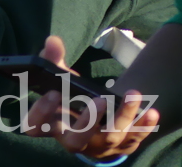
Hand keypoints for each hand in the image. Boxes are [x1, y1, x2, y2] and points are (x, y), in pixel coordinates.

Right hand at [24, 36, 159, 158]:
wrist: (92, 127)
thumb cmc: (69, 99)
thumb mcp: (58, 80)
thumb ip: (52, 60)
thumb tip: (53, 41)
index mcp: (51, 124)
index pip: (37, 125)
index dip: (42, 112)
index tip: (54, 92)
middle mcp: (72, 140)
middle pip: (77, 139)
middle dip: (88, 121)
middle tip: (99, 101)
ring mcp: (98, 146)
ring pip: (110, 137)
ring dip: (123, 117)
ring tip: (132, 95)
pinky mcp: (120, 147)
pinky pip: (133, 139)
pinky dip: (143, 126)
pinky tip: (151, 112)